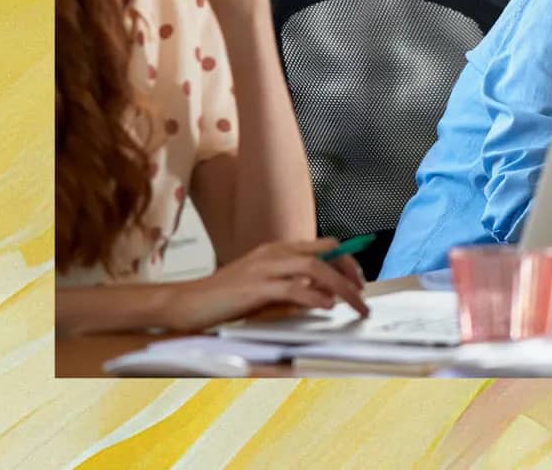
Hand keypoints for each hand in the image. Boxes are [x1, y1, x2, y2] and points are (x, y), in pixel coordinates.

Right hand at [164, 237, 368, 332]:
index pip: (323, 246)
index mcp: (278, 250)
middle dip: (350, 272)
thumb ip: (294, 289)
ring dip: (340, 286)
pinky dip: (313, 296)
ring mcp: (264, 268)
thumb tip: (325, 297)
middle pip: (325, 254)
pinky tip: (326, 306)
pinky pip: (292, 288)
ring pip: (314, 269)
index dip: (346, 260)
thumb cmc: (225, 298)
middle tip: (363, 294)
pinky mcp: (254, 288)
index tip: (360, 280)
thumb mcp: (266, 289)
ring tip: (355, 303)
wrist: (187, 303)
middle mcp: (274, 253)